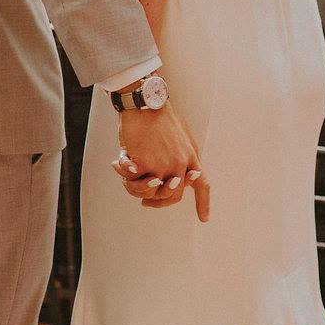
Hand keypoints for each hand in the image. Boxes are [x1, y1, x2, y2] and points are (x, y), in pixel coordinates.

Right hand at [116, 101, 210, 221]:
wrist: (145, 104)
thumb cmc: (159, 117)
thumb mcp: (182, 136)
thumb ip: (183, 155)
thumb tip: (182, 174)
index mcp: (191, 156)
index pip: (203, 184)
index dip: (204, 204)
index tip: (205, 219)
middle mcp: (181, 164)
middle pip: (174, 196)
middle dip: (159, 203)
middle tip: (146, 203)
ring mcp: (164, 166)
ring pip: (153, 194)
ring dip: (139, 189)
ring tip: (130, 178)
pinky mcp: (146, 165)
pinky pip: (134, 181)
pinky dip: (125, 174)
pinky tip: (119, 163)